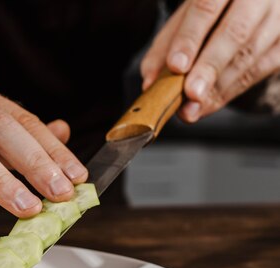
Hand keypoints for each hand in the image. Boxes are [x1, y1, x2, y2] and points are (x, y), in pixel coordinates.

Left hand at [141, 0, 279, 121]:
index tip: (176, 66)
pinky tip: (210, 103)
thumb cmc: (212, 11)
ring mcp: (278, 17)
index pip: (206, 8)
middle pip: (235, 33)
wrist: (250, 3)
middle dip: (209, 67)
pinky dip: (231, 91)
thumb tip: (150, 80)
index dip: (189, 39)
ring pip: (250, 55)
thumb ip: (165, 46)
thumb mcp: (185, 18)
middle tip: (191, 94)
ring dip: (218, 88)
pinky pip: (260, 70)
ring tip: (192, 108)